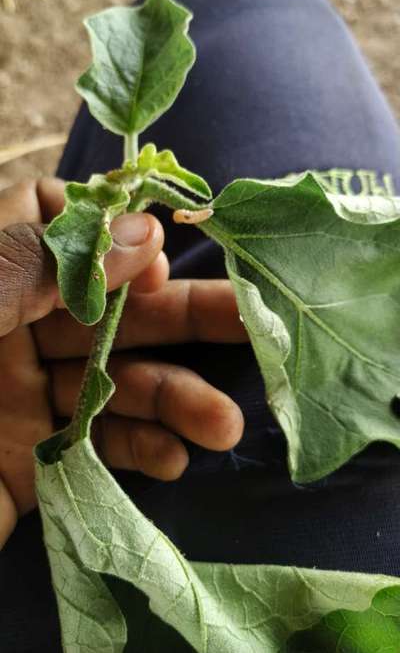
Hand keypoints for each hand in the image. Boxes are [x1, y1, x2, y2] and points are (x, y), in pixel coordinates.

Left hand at [0, 177, 246, 548]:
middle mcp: (12, 328)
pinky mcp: (36, 459)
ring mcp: (26, 395)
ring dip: (175, 401)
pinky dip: (140, 451)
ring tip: (223, 423)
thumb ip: (38, 264)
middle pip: (112, 311)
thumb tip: (140, 230)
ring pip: (117, 385)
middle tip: (252, 323)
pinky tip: (175, 457)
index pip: (65, 234)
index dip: (118, 238)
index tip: (162, 253)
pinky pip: (101, 447)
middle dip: (182, 319)